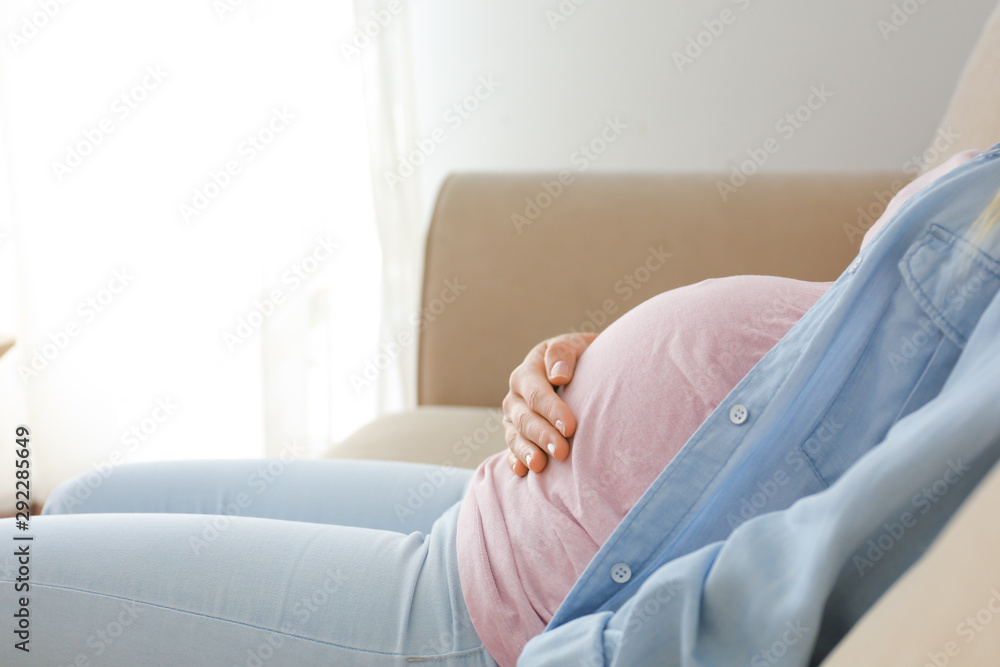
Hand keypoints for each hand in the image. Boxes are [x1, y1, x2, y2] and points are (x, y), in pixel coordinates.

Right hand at [503, 332, 596, 475]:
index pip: (536, 392)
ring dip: (527, 451)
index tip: (570, 427)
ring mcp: (514, 417)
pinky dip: (516, 460)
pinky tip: (524, 471)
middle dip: (542, 435)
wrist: (581, 370)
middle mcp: (516, 395)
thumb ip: (563, 354)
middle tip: (562, 452)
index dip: (552, 410)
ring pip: (515, 435)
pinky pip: (512, 449)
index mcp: (528, 371)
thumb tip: (558, 375)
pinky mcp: (517, 434)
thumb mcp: (574, 345)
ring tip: (540, 466)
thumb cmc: (580, 357)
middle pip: (524, 417)